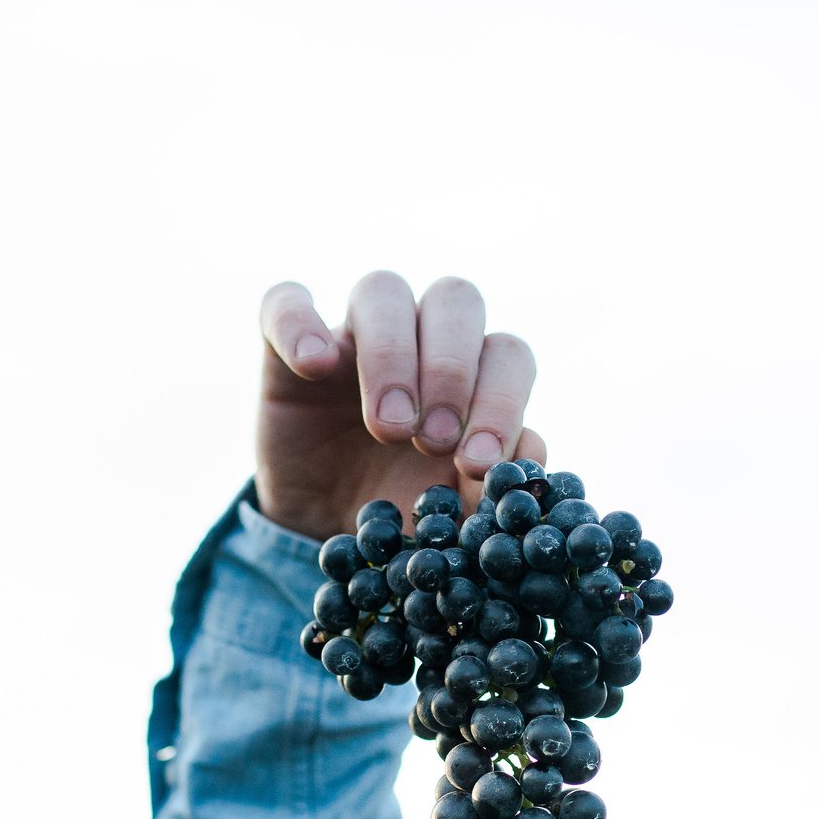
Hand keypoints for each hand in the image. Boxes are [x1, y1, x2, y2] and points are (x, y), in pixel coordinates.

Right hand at [253, 271, 544, 541]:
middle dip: (451, 369)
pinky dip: (300, 326)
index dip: (500, 402)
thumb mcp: (450, 511)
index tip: (475, 464)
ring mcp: (354, 332)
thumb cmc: (402, 509)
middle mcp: (422, 338)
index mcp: (476, 374)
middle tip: (433, 440)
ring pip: (383, 290)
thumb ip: (492, 486)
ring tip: (386, 427)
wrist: (322, 528)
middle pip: (456, 300)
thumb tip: (532, 451)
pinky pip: (287, 303)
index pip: (506, 355)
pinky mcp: (286, 342)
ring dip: (391, 354)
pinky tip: (314, 368)